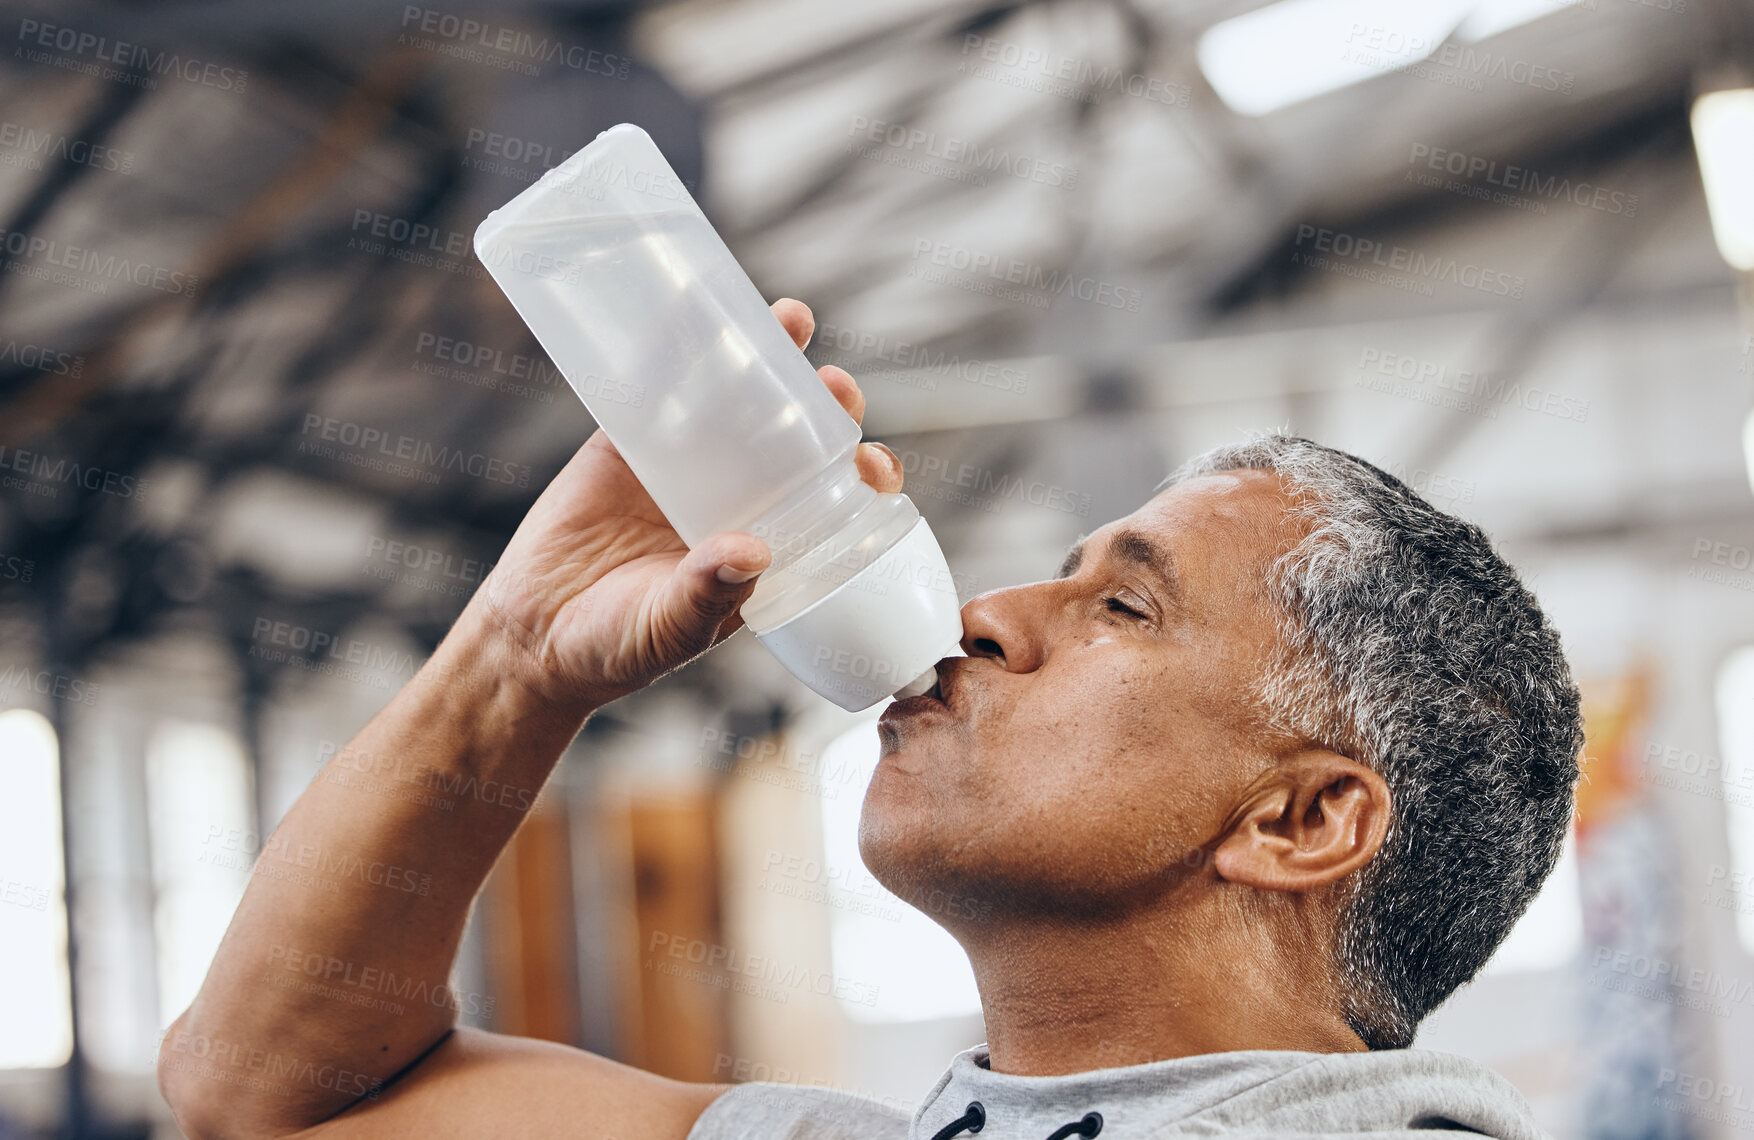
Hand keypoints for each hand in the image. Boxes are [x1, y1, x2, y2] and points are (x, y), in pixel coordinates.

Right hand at [469, 298, 903, 711]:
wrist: (531, 637)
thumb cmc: (615, 649)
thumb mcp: (669, 629)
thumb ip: (706, 595)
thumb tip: (751, 553)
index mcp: (767, 546)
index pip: (832, 501)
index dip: (861, 476)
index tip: (872, 466)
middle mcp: (737, 498)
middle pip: (797, 437)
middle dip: (826, 406)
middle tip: (836, 386)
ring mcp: (685, 464)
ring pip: (737, 399)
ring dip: (767, 357)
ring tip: (792, 319)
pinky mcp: (627, 442)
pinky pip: (657, 387)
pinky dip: (675, 347)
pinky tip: (695, 309)